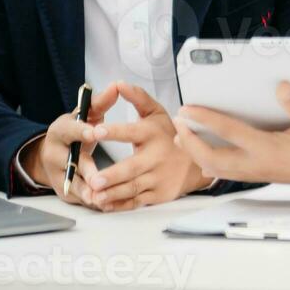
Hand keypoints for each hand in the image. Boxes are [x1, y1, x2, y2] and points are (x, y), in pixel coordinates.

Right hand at [19, 82, 120, 207]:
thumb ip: (100, 103)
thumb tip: (116, 86)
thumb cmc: (75, 132)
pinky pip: (77, 197)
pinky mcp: (63, 190)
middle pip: (70, 162)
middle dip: (85, 170)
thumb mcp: (85, 116)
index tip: (94, 132)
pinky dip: (89, 201)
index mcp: (60, 131)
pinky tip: (102, 205)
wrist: (53, 154)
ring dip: (86, 192)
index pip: (69, 130)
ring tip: (99, 198)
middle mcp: (55, 153)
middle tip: (98, 178)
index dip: (81, 131)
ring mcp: (57, 174)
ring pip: (72, 184)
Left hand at [87, 82, 210, 211]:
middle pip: (132, 168)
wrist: (195, 162)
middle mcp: (155, 157)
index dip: (115, 131)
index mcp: (152, 134)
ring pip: (132, 187)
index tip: (97, 131)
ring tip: (95, 195)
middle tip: (94, 180)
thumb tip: (118, 84)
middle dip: (113, 175)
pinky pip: (136, 201)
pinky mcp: (157, 195)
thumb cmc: (169, 135)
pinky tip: (105, 205)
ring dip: (113, 193)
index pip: (132, 131)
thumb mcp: (156, 112)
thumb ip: (137, 98)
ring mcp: (157, 178)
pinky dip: (120, 205)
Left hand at [173, 82, 289, 199]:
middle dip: (190, 142)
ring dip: (197, 153)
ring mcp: (260, 172)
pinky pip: (229, 171)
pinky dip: (212, 162)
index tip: (187, 108)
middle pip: (212, 159)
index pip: (229, 132)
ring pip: (218, 168)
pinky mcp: (264, 174)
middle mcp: (259, 164)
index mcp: (269, 150)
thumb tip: (281, 87)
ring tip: (183, 137)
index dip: (205, 119)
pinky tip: (208, 155)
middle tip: (176, 124)